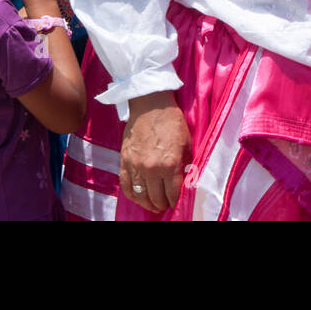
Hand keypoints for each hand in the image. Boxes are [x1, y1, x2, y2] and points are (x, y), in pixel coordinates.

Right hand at [121, 91, 190, 212]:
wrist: (150, 105)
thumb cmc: (171, 122)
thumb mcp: (186, 143)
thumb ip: (185, 165)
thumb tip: (186, 182)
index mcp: (170, 163)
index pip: (173, 193)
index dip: (176, 202)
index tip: (177, 203)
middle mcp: (152, 168)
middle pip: (156, 198)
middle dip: (163, 204)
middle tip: (166, 205)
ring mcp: (136, 165)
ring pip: (140, 195)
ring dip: (148, 203)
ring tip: (154, 205)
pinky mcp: (124, 161)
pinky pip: (126, 186)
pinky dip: (132, 196)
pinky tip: (139, 198)